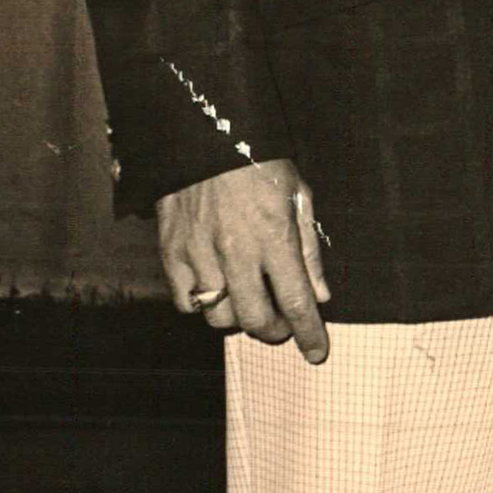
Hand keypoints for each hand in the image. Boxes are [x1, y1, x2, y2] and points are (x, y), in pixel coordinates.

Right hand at [156, 159, 330, 363]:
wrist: (207, 139)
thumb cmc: (260, 166)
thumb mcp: (299, 197)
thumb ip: (310, 250)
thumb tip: (322, 294)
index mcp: (275, 238)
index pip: (297, 301)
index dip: (309, 334)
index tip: (316, 353)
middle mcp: (237, 253)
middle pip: (255, 320)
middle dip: (275, 331)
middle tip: (283, 323)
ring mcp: (200, 256)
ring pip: (218, 318)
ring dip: (238, 319)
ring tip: (249, 301)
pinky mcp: (171, 254)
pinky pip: (186, 302)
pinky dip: (203, 305)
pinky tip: (216, 288)